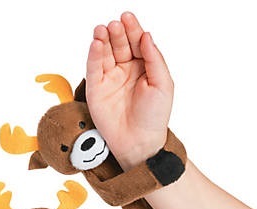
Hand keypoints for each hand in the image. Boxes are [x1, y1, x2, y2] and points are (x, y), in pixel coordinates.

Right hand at [86, 12, 173, 168]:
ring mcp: (109, 79)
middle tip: (114, 25)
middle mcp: (125, 71)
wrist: (138, 142)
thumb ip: (154, 59)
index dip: (132, 29)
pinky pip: (93, 68)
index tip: (128, 18)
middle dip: (117, 33)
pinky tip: (96, 45)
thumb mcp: (163, 84)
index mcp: (143, 68)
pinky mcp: (96, 89)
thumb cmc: (153, 117)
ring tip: (102, 30)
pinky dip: (93, 56)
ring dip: (102, 40)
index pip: (136, 43)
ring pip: (104, 54)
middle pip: (119, 44)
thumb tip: (146, 36)